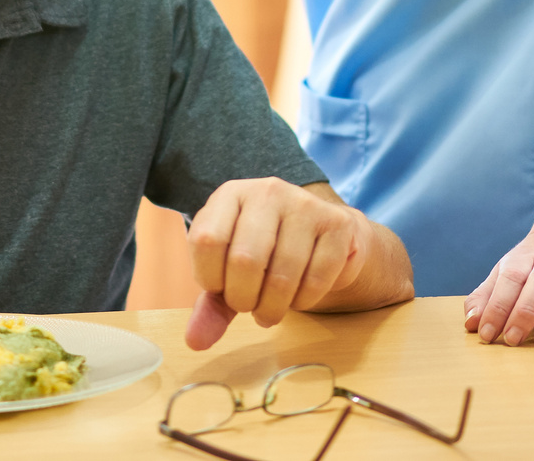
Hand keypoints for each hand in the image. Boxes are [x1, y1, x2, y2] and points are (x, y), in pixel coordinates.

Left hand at [184, 178, 362, 349]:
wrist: (323, 235)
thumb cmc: (266, 254)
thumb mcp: (230, 272)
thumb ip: (211, 305)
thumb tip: (196, 342)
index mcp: (230, 195)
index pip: (206, 240)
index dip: (211, 278)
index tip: (221, 287)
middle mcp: (266, 192)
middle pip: (245, 260)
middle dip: (244, 299)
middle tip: (249, 307)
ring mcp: (305, 204)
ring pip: (282, 274)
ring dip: (273, 308)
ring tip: (270, 309)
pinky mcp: (337, 223)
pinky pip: (316, 279)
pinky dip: (303, 301)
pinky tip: (297, 297)